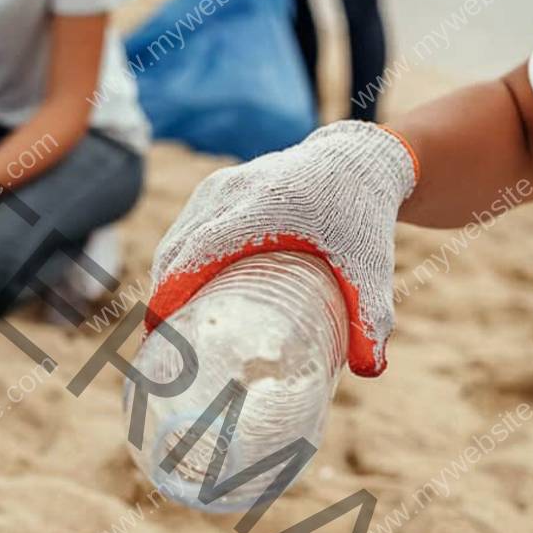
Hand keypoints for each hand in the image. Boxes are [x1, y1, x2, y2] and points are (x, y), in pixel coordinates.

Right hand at [148, 121, 418, 375]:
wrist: (357, 160)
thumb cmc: (363, 217)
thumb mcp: (371, 266)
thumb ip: (372, 318)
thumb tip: (369, 371)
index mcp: (264, 208)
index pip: (199, 252)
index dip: (173, 291)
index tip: (160, 331)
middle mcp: (233, 192)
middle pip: (177, 251)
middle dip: (163, 298)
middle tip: (161, 347)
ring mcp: (219, 187)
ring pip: (175, 241)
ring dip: (164, 283)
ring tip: (165, 329)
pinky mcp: (215, 188)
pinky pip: (183, 230)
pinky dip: (173, 264)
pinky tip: (174, 296)